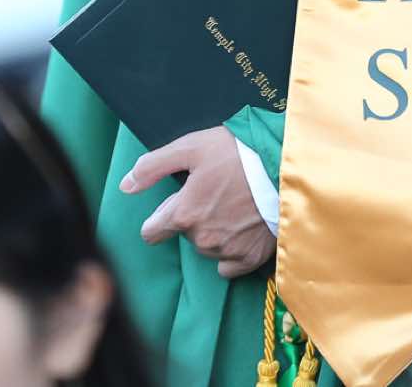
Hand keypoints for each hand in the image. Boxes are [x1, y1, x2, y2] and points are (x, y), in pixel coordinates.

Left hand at [120, 127, 274, 279]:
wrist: (286, 167)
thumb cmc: (237, 152)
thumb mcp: (190, 148)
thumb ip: (152, 167)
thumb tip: (125, 186)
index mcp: (184, 214)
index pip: (152, 232)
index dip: (160, 217)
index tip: (176, 204)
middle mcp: (202, 239)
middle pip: (184, 236)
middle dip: (192, 218)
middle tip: (215, 193)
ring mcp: (227, 251)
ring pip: (206, 248)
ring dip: (213, 232)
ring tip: (232, 205)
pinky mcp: (251, 259)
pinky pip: (228, 264)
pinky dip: (232, 250)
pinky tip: (242, 228)